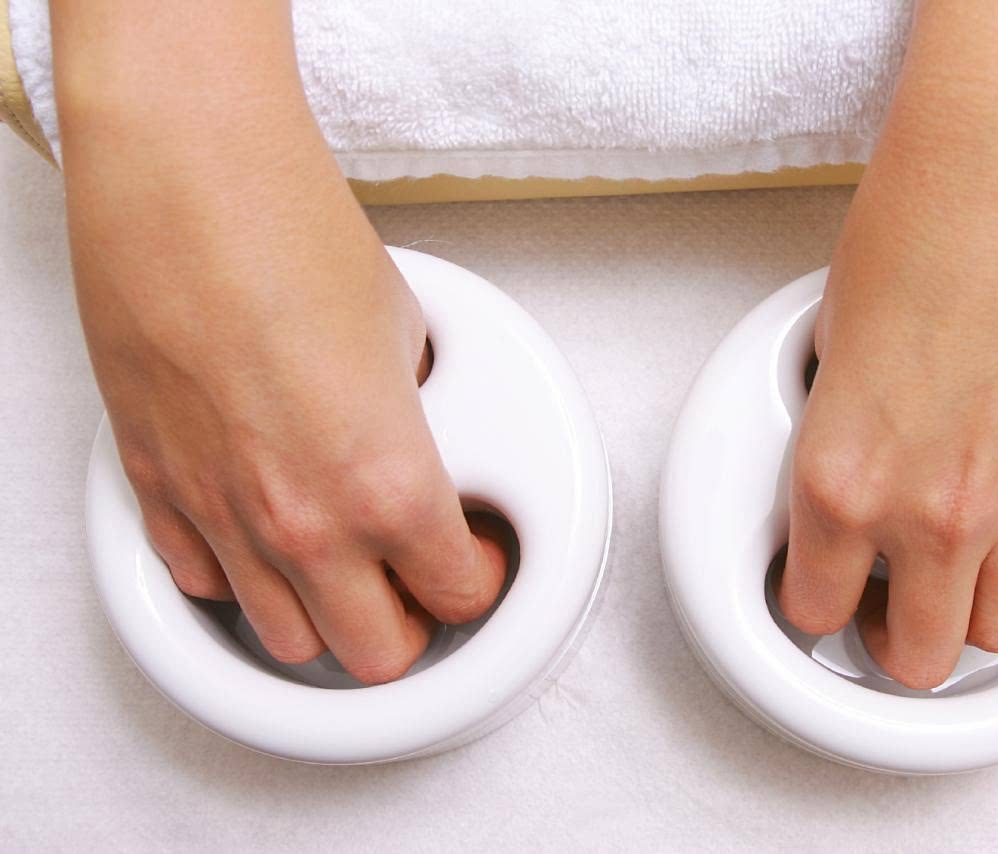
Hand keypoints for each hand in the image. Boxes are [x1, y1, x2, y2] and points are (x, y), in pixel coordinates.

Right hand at [55, 6, 506, 684]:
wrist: (187, 178)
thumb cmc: (292, 232)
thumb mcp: (408, 330)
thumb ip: (417, 415)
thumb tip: (415, 435)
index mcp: (387, 483)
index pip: (458, 594)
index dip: (478, 580)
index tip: (476, 561)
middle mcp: (304, 520)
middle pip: (376, 654)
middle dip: (411, 628)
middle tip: (419, 585)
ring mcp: (223, 512)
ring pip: (288, 640)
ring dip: (328, 618)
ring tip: (346, 569)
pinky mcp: (158, 485)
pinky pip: (204, 581)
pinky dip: (241, 579)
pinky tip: (262, 536)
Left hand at [779, 2, 997, 688]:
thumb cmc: (915, 225)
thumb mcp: (825, 342)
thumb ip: (834, 433)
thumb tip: (840, 468)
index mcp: (843, 480)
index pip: (811, 611)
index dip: (805, 607)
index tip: (809, 593)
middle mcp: (932, 509)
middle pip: (916, 657)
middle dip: (890, 644)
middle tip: (878, 608)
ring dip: (971, 614)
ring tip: (951, 574)